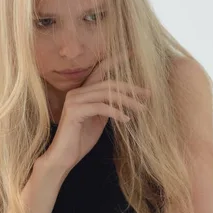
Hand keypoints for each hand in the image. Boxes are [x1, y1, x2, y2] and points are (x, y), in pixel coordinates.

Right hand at [41, 55, 150, 173]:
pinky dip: (116, 112)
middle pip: (108, 83)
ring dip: (127, 101)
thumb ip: (107, 106)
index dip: (117, 61)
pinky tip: (127, 120)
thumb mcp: (98, 120)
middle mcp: (76, 92)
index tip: (134, 55)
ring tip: (142, 109)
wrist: (63, 157)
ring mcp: (74, 100)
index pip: (101, 71)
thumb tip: (125, 98)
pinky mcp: (75, 111)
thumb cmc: (80, 140)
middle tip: (148, 94)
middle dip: (130, 88)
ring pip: (106, 94)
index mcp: (82, 92)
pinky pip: (101, 107)